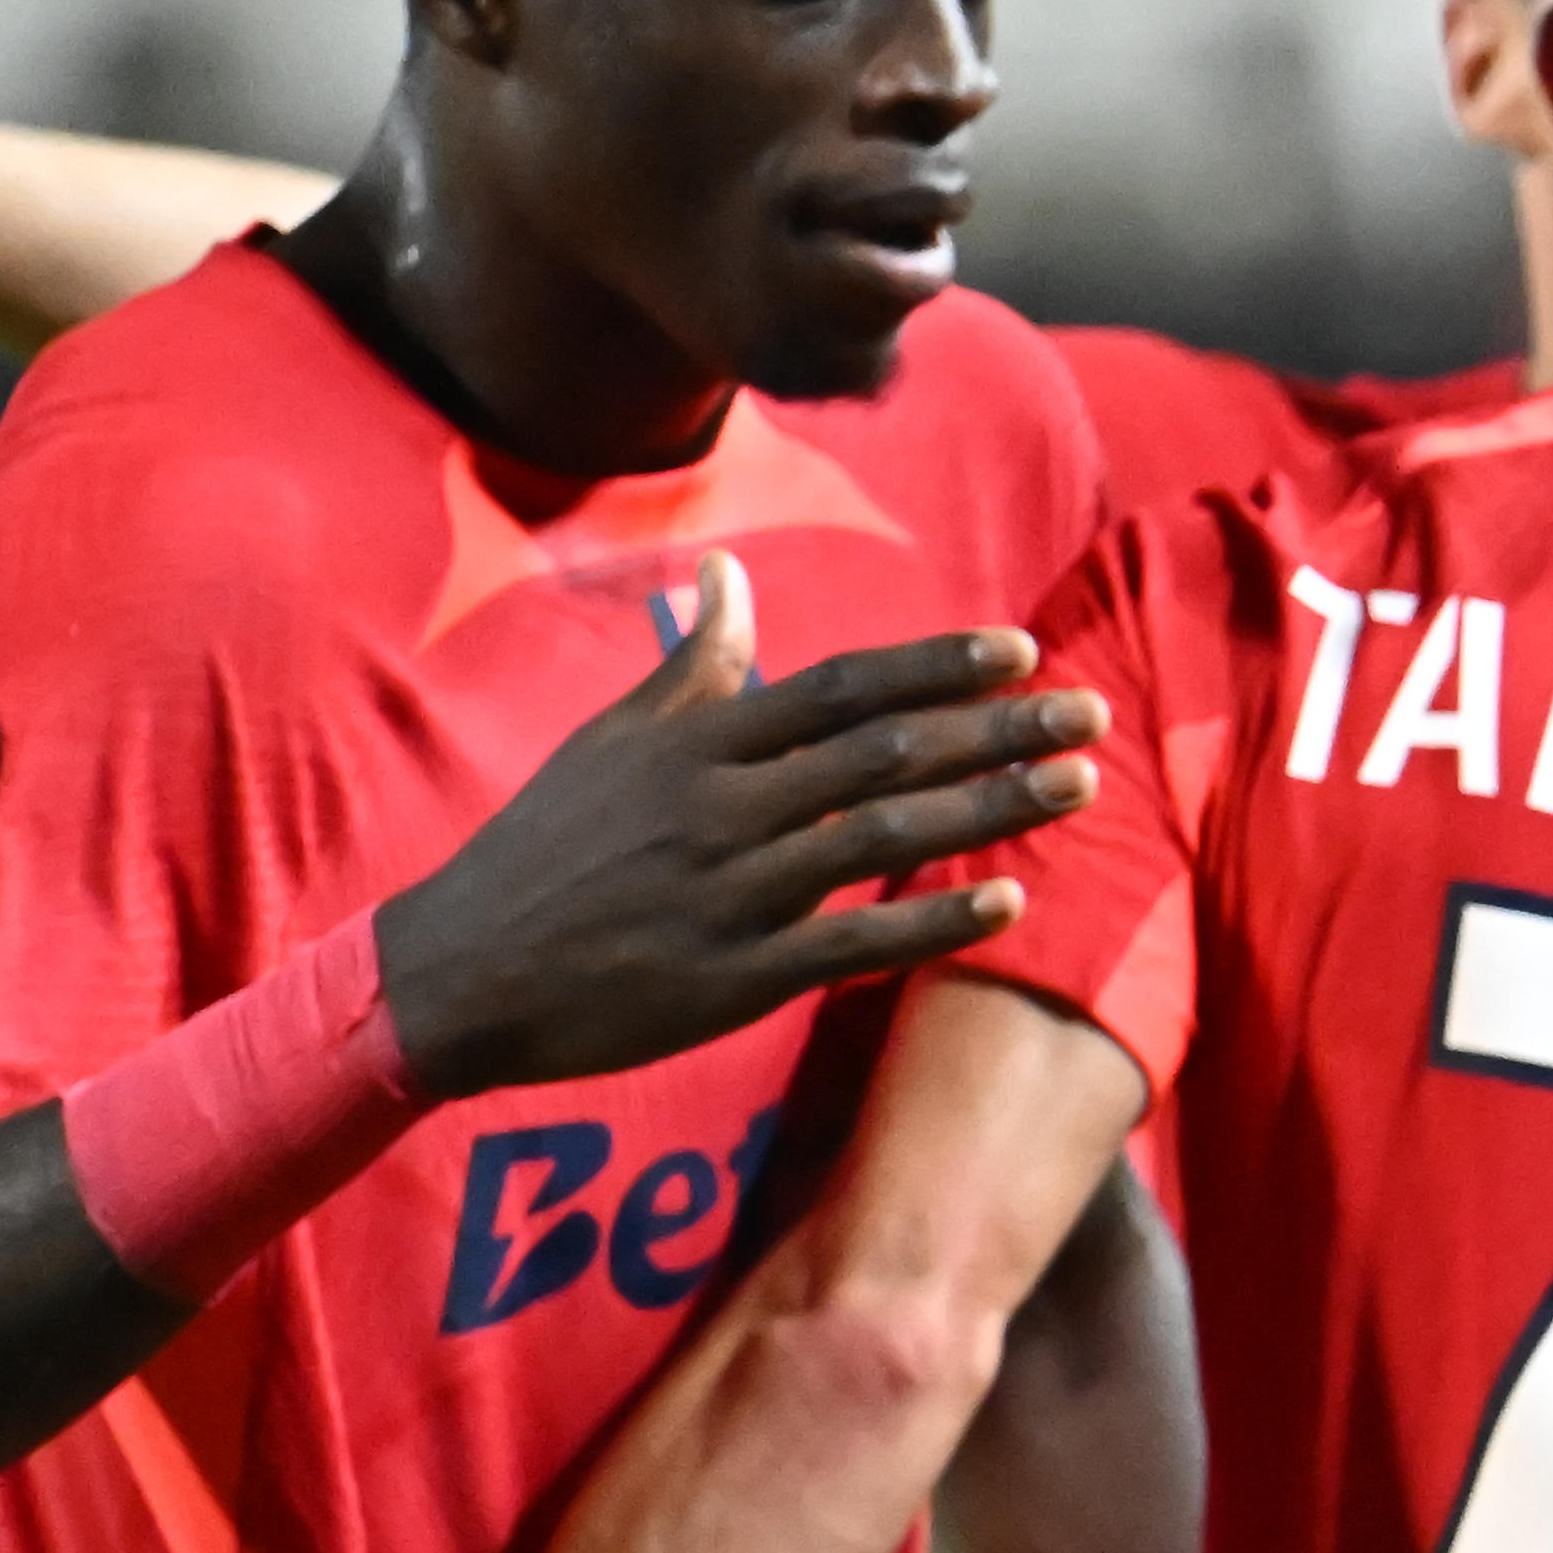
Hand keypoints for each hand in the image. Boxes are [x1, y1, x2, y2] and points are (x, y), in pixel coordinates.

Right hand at [376, 555, 1103, 1096]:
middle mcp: (723, 806)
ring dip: (990, 810)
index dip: (937, 668)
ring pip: (883, 837)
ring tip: (1077, 786)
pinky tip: (1008, 903)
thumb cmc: (549, 849)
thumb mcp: (611, 743)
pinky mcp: (736, 975)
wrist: (462, 970)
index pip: (842, 689)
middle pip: (885, 753)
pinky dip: (932, 918)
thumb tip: (731, 577)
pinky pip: (853, 940)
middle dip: (996, 728)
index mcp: (698, 742)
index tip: (1020, 652)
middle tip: (1089, 712)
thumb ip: (691, 667)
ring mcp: (732, 891)